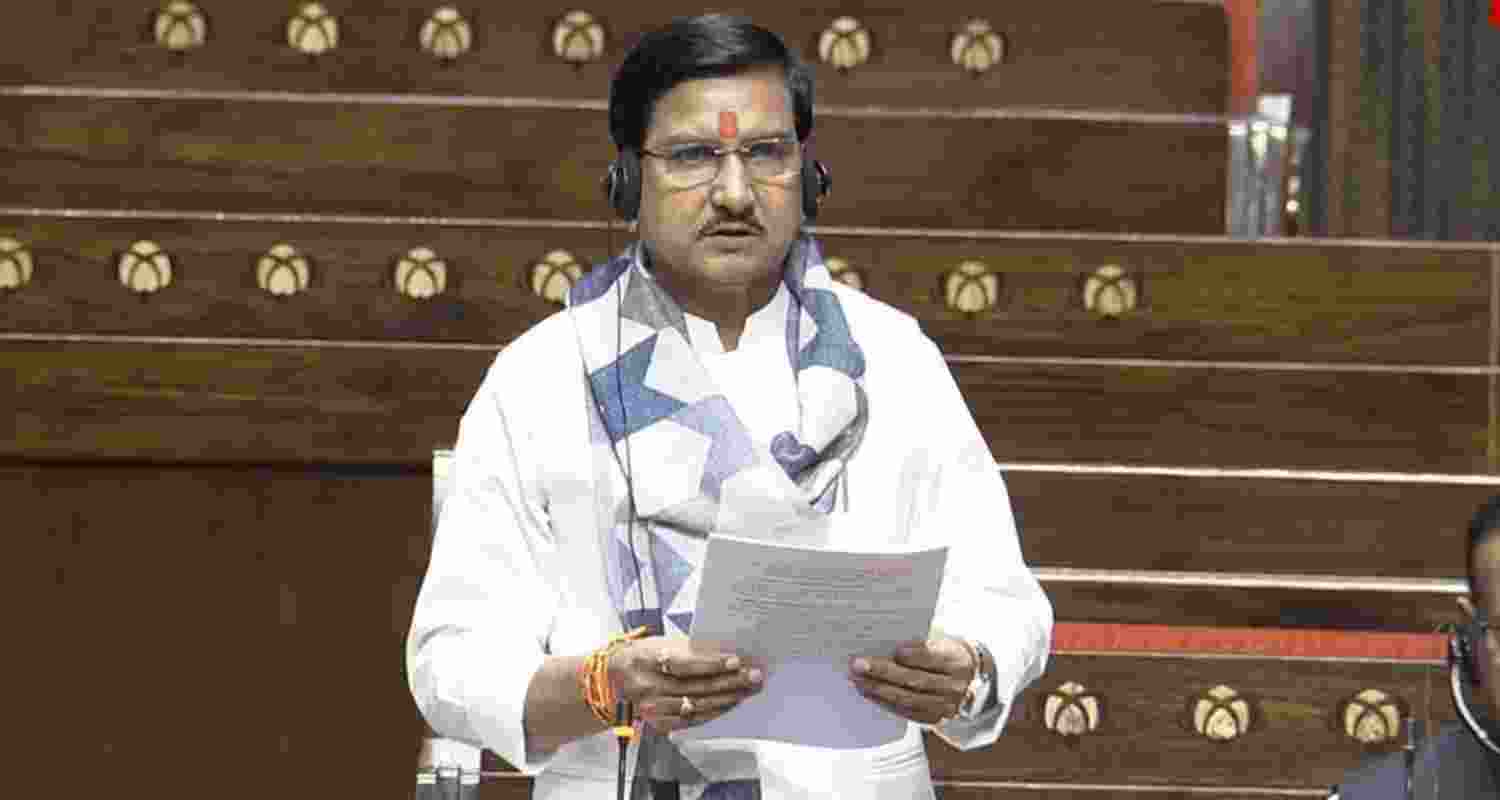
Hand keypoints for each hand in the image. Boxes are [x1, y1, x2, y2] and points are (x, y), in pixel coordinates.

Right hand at [609, 637, 764, 733]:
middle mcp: (647, 686)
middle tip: (753, 675)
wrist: (611, 680)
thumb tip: (724, 652)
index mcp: (645, 659)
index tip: (736, 660)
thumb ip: (687, 649)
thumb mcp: (657, 644)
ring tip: (748, 689)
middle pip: (696, 687)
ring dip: (727, 698)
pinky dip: (713, 712)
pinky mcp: (657, 723)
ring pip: (697, 706)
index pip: (684, 664)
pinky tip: (729, 704)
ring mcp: (652, 708)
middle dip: (730, 682)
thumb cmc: (639, 656)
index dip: (712, 664)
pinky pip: (691, 720)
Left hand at [848, 637, 975, 724]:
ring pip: (908, 699)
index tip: (894, 650)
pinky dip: (884, 702)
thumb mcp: (942, 643)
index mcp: (958, 662)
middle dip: (883, 673)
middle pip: (916, 681)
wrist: (967, 680)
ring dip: (878, 689)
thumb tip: (883, 647)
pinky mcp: (935, 719)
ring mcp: (945, 706)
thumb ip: (920, 646)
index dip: (914, 655)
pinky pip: (906, 712)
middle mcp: (954, 687)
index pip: (933, 658)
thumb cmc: (946, 655)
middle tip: (858, 664)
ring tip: (857, 680)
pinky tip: (868, 693)